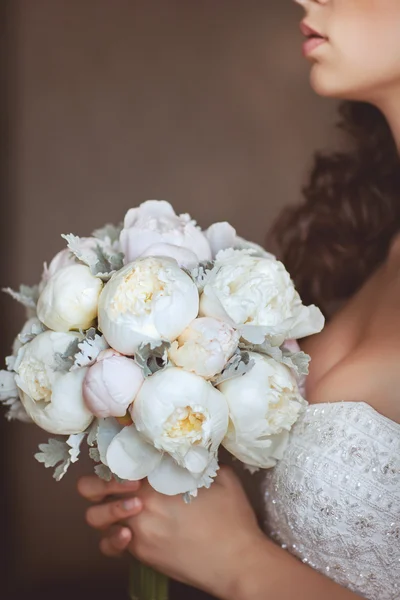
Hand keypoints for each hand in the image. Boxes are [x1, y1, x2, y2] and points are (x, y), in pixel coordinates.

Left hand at [78, 467, 266, 598]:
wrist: (237, 563)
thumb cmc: (232, 519)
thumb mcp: (221, 476)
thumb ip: (198, 460)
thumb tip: (190, 449)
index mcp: (155, 484)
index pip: (117, 463)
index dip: (118, 456)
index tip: (129, 455)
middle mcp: (139, 507)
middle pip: (92, 488)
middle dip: (98, 481)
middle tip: (119, 479)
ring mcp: (137, 532)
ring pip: (95, 518)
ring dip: (104, 508)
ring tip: (128, 504)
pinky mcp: (141, 553)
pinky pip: (110, 543)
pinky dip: (113, 535)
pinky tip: (127, 530)